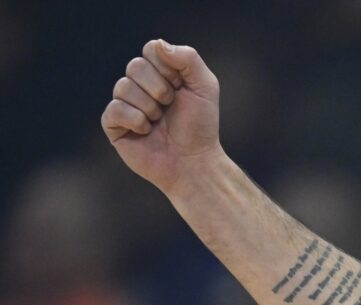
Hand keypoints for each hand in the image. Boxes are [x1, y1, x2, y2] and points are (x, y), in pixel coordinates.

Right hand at [101, 40, 221, 195]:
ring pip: (123, 87)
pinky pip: (114, 109)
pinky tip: (147, 131)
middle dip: (160, 89)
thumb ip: (188, 58)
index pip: (151, 50)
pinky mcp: (114, 125)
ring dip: (150, 108)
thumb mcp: (204, 86)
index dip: (168, 69)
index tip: (182, 87)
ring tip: (159, 122)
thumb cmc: (200, 126)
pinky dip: (135, 120)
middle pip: (135, 66)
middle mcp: (139, 86)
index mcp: (159, 73)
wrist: (194, 162)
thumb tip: (158, 44)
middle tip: (170, 106)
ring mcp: (124, 104)